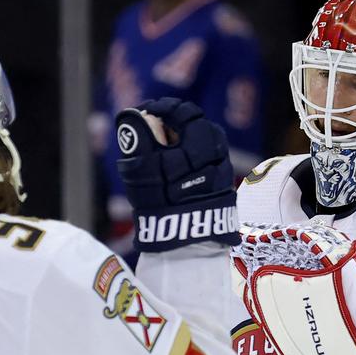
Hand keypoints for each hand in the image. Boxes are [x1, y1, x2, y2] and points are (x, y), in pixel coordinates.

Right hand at [114, 97, 238, 251]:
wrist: (187, 246)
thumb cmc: (162, 205)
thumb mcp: (143, 168)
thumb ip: (137, 138)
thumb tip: (131, 115)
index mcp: (200, 141)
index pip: (184, 111)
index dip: (163, 108)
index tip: (146, 112)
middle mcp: (217, 153)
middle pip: (198, 126)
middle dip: (175, 124)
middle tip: (153, 131)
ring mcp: (223, 170)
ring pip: (206, 146)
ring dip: (185, 143)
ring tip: (164, 152)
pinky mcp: (223, 188)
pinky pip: (210, 163)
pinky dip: (194, 160)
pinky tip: (178, 172)